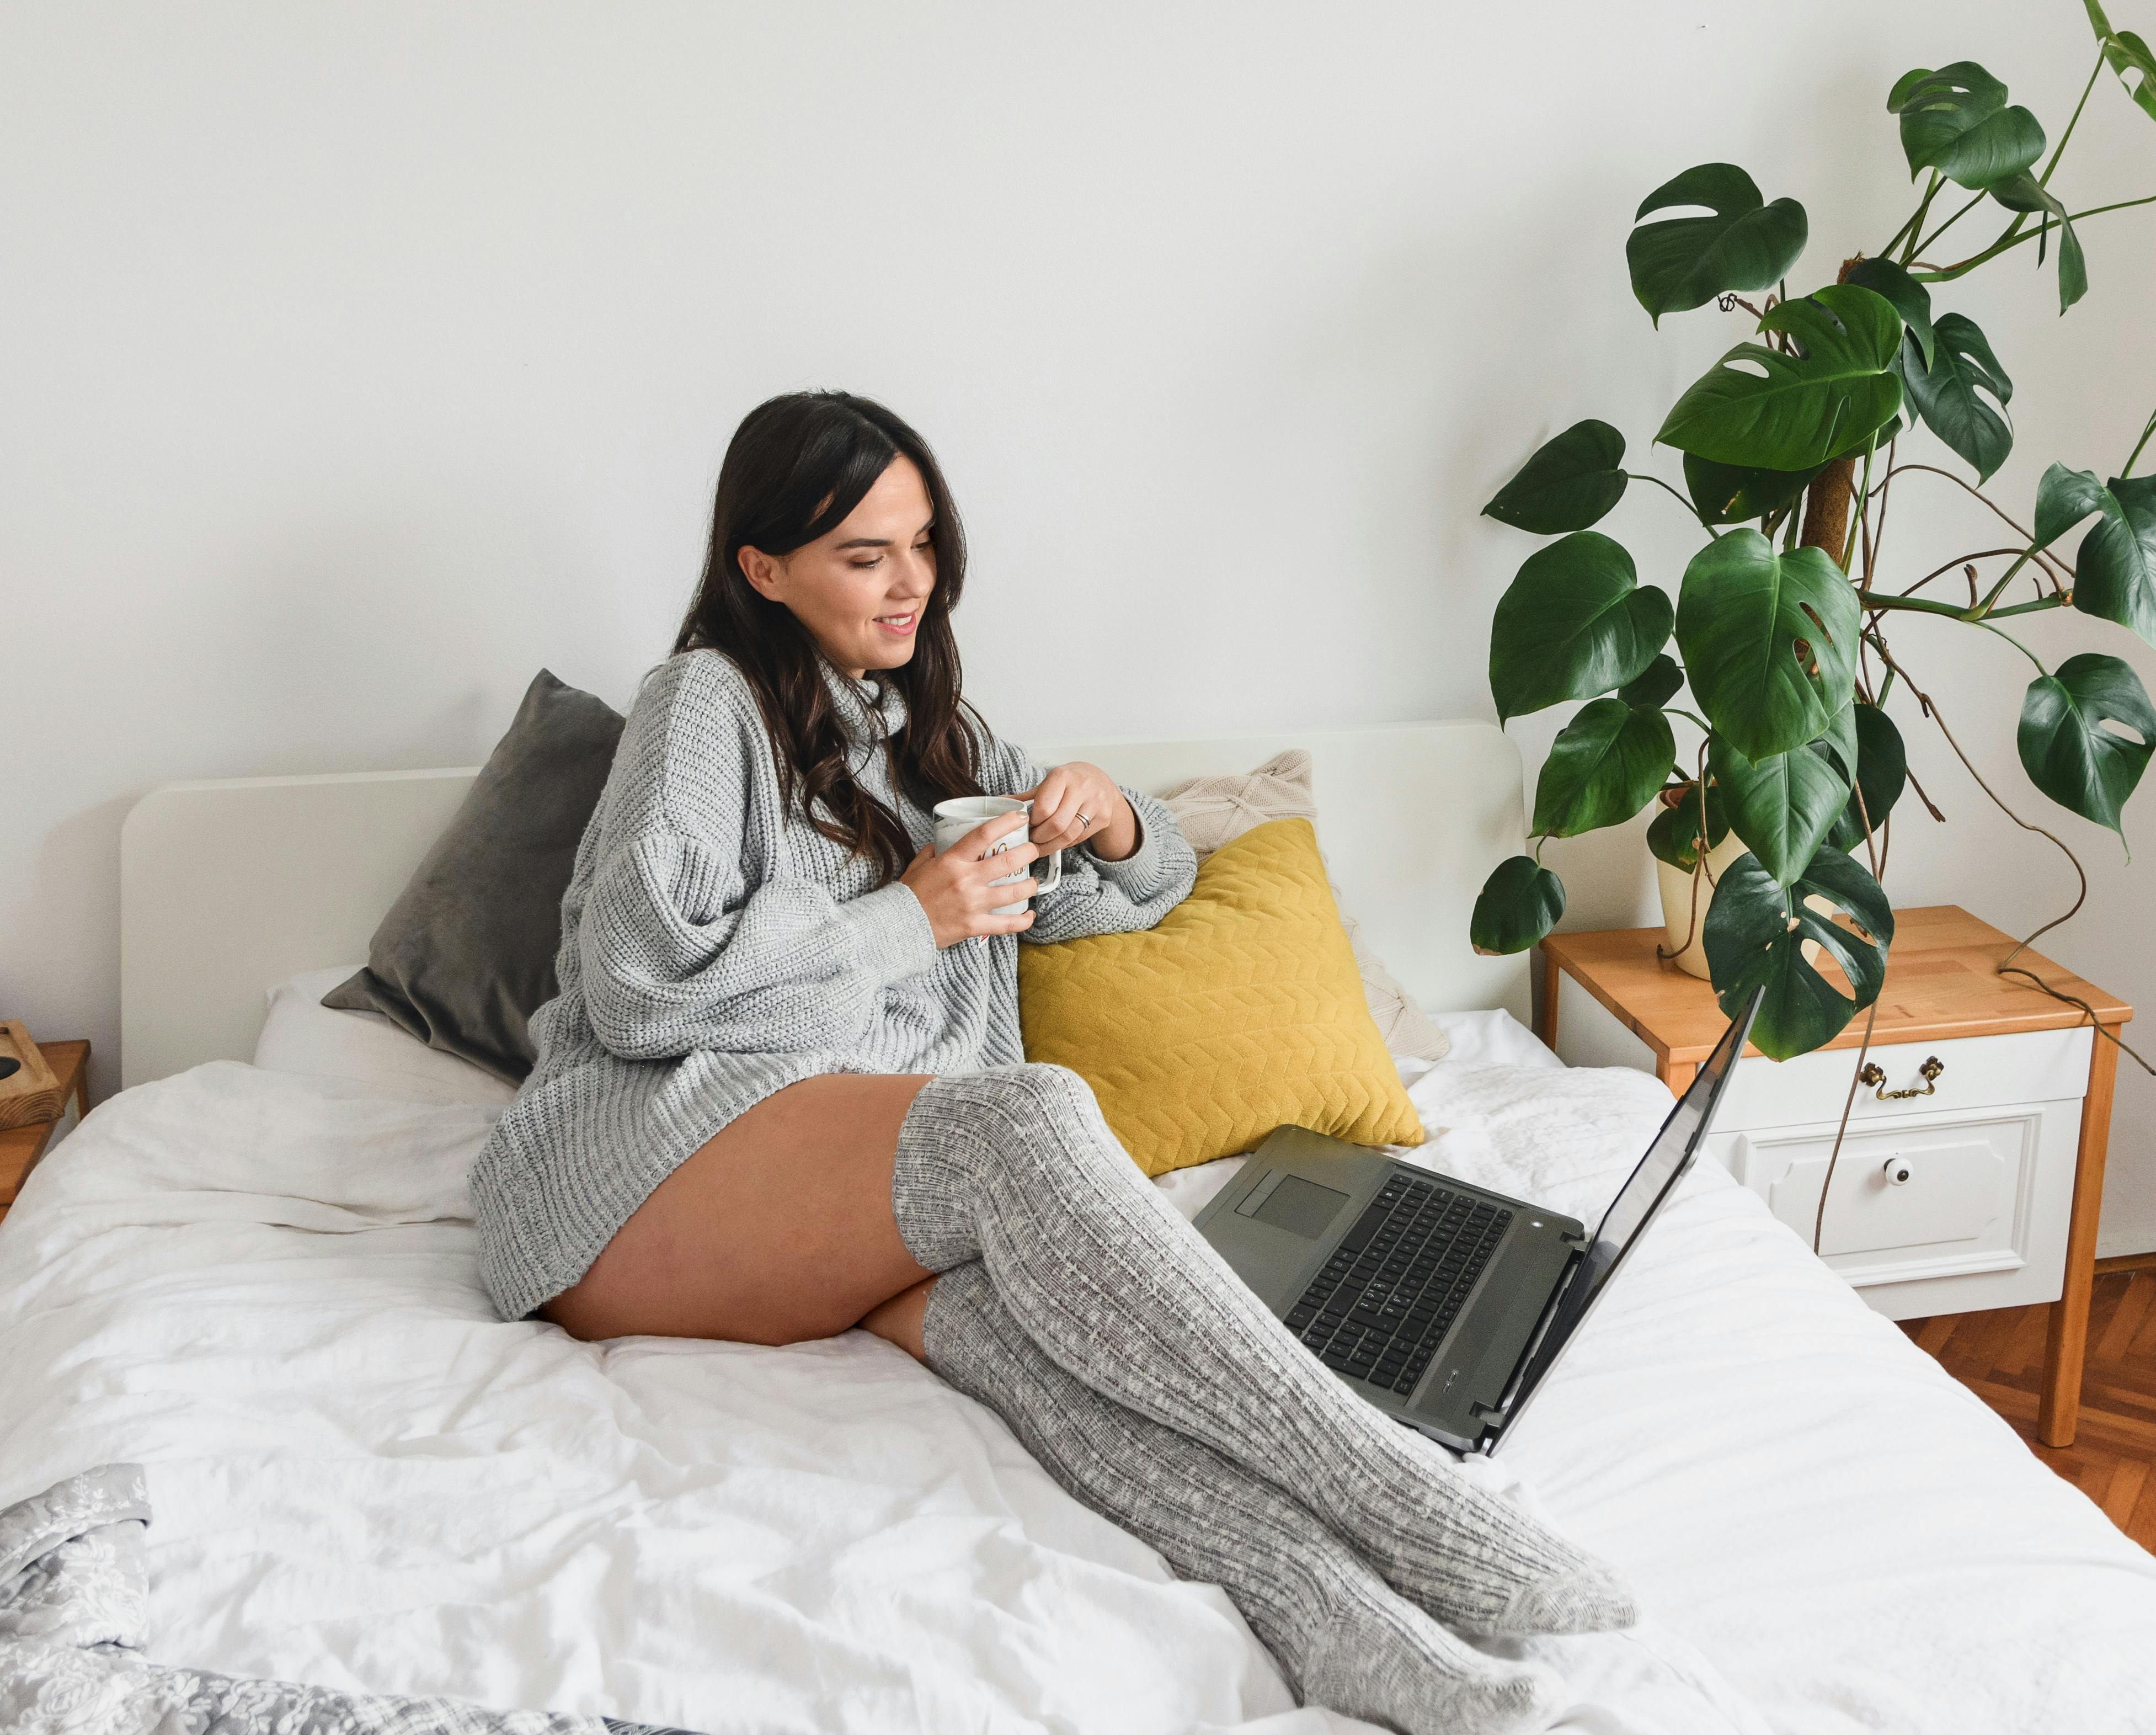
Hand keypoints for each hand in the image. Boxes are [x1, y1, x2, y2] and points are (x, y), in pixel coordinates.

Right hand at [899, 815, 1041, 947]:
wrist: (902, 926)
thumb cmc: (909, 894)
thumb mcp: (918, 865)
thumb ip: (932, 852)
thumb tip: (940, 843)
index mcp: (952, 861)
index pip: (984, 835)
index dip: (1006, 823)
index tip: (1021, 817)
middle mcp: (966, 880)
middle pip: (1008, 861)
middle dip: (1028, 853)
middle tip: (1034, 851)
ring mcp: (973, 904)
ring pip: (1014, 892)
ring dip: (1030, 886)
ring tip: (1033, 883)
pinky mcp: (975, 926)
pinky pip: (1007, 924)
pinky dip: (1023, 920)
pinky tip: (1029, 915)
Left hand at [1025, 762, 1137, 860]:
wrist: (1100, 781)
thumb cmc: (1070, 782)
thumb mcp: (1049, 784)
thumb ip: (1026, 797)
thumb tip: (997, 803)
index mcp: (1062, 776)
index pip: (1044, 807)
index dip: (1032, 821)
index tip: (1026, 826)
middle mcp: (1082, 787)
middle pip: (1056, 824)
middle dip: (1040, 837)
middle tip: (1032, 839)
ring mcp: (1096, 803)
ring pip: (1069, 834)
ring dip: (1051, 845)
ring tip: (1041, 845)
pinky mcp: (1103, 817)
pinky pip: (1079, 838)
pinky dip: (1064, 844)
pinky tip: (1056, 842)